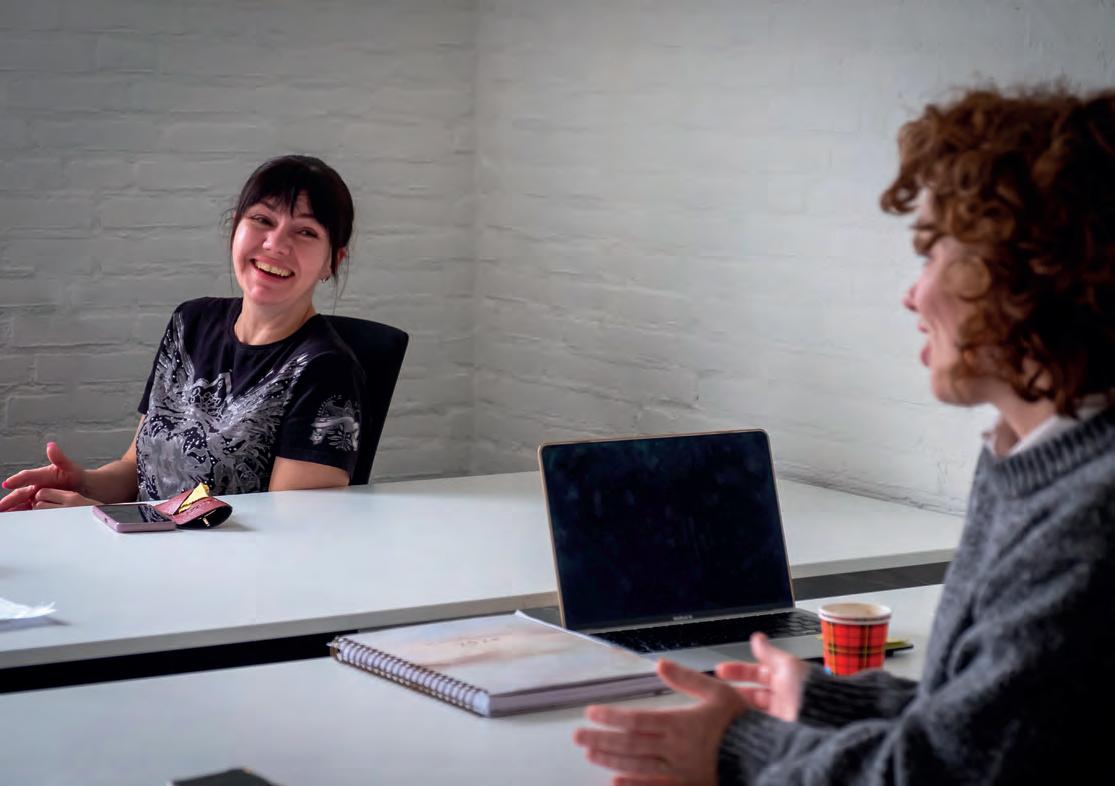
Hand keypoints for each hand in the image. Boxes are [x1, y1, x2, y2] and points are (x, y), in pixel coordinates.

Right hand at [0, 443, 87, 512]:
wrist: (82, 486)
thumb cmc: (75, 475)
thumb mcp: (70, 467)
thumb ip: (59, 458)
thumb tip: (50, 446)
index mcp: (41, 474)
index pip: (27, 476)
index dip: (17, 480)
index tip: (7, 484)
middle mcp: (35, 484)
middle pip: (20, 492)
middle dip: (9, 500)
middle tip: (0, 506)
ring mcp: (36, 494)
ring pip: (21, 502)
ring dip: (11, 508)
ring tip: (3, 515)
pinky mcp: (39, 503)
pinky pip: (27, 508)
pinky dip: (20, 513)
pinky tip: (14, 521)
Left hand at [573, 659, 748, 785]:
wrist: (764, 755)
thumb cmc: (741, 723)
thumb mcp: (717, 692)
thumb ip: (686, 679)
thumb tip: (660, 663)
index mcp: (680, 723)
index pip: (636, 719)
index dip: (611, 716)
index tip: (591, 712)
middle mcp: (675, 749)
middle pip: (630, 744)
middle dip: (602, 739)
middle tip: (578, 736)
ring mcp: (679, 771)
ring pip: (637, 766)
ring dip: (611, 760)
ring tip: (591, 754)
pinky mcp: (687, 785)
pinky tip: (615, 782)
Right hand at [715, 632, 807, 722]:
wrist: (819, 721)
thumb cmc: (809, 692)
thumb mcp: (787, 665)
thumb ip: (768, 652)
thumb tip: (758, 638)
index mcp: (787, 679)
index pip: (758, 672)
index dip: (739, 670)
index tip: (722, 669)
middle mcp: (783, 698)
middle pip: (752, 692)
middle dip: (734, 689)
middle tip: (717, 688)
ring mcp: (779, 716)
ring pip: (751, 709)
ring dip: (736, 705)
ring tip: (722, 703)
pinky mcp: (776, 731)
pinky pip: (755, 724)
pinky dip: (743, 719)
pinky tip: (732, 717)